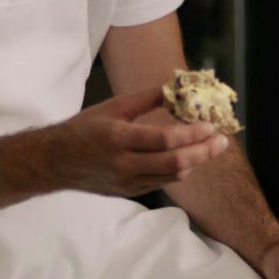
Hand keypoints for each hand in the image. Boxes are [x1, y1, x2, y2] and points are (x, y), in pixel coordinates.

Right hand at [46, 87, 230, 196]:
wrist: (55, 162)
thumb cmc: (85, 128)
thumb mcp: (113, 107)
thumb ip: (146, 98)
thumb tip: (175, 86)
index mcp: (118, 137)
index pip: (164, 140)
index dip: (192, 134)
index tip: (211, 126)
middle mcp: (124, 163)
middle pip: (174, 163)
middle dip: (204, 152)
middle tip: (223, 142)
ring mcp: (126, 182)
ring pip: (172, 176)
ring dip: (196, 162)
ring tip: (212, 148)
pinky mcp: (128, 192)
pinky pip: (161, 182)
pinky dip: (179, 170)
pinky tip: (191, 158)